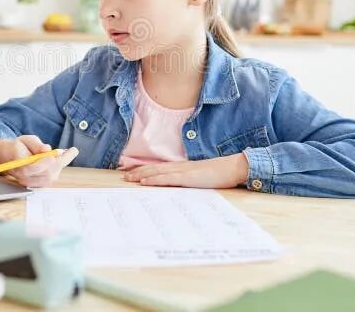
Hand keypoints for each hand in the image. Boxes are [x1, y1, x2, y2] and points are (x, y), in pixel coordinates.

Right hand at [0, 135, 78, 187]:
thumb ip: (35, 144)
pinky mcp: (36, 185)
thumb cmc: (18, 147)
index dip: (45, 162)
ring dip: (61, 165)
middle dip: (59, 162)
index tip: (57, 153)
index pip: (32, 168)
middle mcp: (23, 177)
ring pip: (50, 177)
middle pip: (46, 174)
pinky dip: (58, 169)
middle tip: (71, 150)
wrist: (8, 158)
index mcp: (18, 164)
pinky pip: (50, 179)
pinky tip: (62, 160)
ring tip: (69, 153)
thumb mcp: (25, 140)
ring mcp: (30, 183)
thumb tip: (47, 149)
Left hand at [123, 153, 248, 188]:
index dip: (144, 169)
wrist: (231, 168)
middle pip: (153, 168)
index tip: (131, 173)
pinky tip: (144, 182)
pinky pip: (167, 179)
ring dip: (141, 175)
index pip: (158, 168)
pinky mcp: (187, 177)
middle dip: (137, 172)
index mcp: (181, 167)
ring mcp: (182, 171)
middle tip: (123, 176)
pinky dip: (154, 180)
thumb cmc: (218, 175)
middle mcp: (179, 167)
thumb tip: (178, 187)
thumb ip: (188, 181)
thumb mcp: (199, 178)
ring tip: (128, 179)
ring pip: (156, 172)